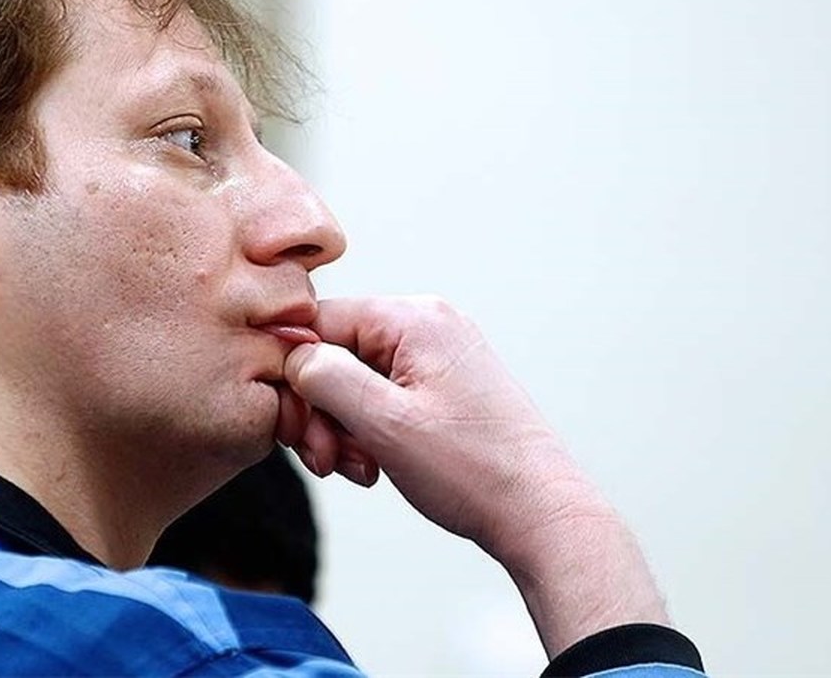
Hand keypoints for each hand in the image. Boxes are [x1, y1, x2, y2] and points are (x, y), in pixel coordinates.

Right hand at [280, 296, 668, 656]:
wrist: (538, 512)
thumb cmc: (475, 470)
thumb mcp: (385, 423)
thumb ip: (326, 377)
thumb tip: (292, 353)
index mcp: (415, 319)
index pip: (319, 320)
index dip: (294, 373)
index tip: (294, 426)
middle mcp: (428, 325)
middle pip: (336, 354)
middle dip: (321, 412)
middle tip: (328, 461)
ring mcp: (438, 355)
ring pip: (356, 381)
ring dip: (343, 428)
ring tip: (361, 469)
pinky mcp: (443, 386)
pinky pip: (383, 397)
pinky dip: (369, 431)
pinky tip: (378, 466)